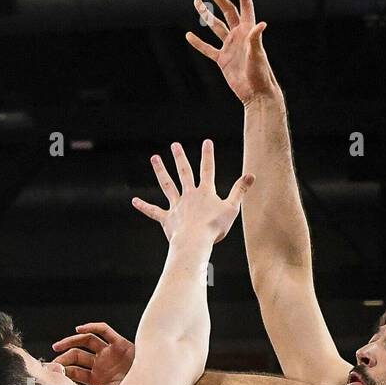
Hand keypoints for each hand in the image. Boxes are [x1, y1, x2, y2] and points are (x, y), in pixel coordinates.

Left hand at [52, 321, 135, 384]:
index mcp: (96, 379)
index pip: (74, 372)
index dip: (62, 371)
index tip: (50, 373)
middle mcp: (101, 364)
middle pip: (77, 355)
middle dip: (63, 357)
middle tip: (52, 362)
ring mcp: (110, 353)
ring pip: (86, 341)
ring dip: (71, 341)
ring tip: (58, 346)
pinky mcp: (120, 344)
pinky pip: (104, 331)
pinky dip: (92, 327)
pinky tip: (79, 329)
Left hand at [131, 139, 252, 244]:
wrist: (195, 242)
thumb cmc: (214, 228)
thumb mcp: (232, 209)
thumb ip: (240, 191)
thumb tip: (251, 175)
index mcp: (205, 192)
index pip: (207, 169)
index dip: (207, 155)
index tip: (206, 142)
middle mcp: (189, 195)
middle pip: (184, 173)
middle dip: (180, 157)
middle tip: (175, 145)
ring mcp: (176, 206)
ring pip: (167, 185)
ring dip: (161, 171)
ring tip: (154, 158)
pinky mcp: (167, 219)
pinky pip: (154, 211)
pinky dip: (144, 207)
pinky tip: (134, 201)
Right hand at [187, 0, 279, 107]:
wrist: (255, 93)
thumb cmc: (261, 74)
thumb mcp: (258, 55)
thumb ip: (256, 39)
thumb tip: (261, 24)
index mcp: (248, 30)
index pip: (245, 6)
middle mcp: (238, 35)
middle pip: (226, 10)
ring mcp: (229, 46)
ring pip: (215, 26)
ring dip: (205, 14)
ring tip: (196, 1)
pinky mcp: (222, 59)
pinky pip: (208, 49)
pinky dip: (198, 43)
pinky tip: (189, 35)